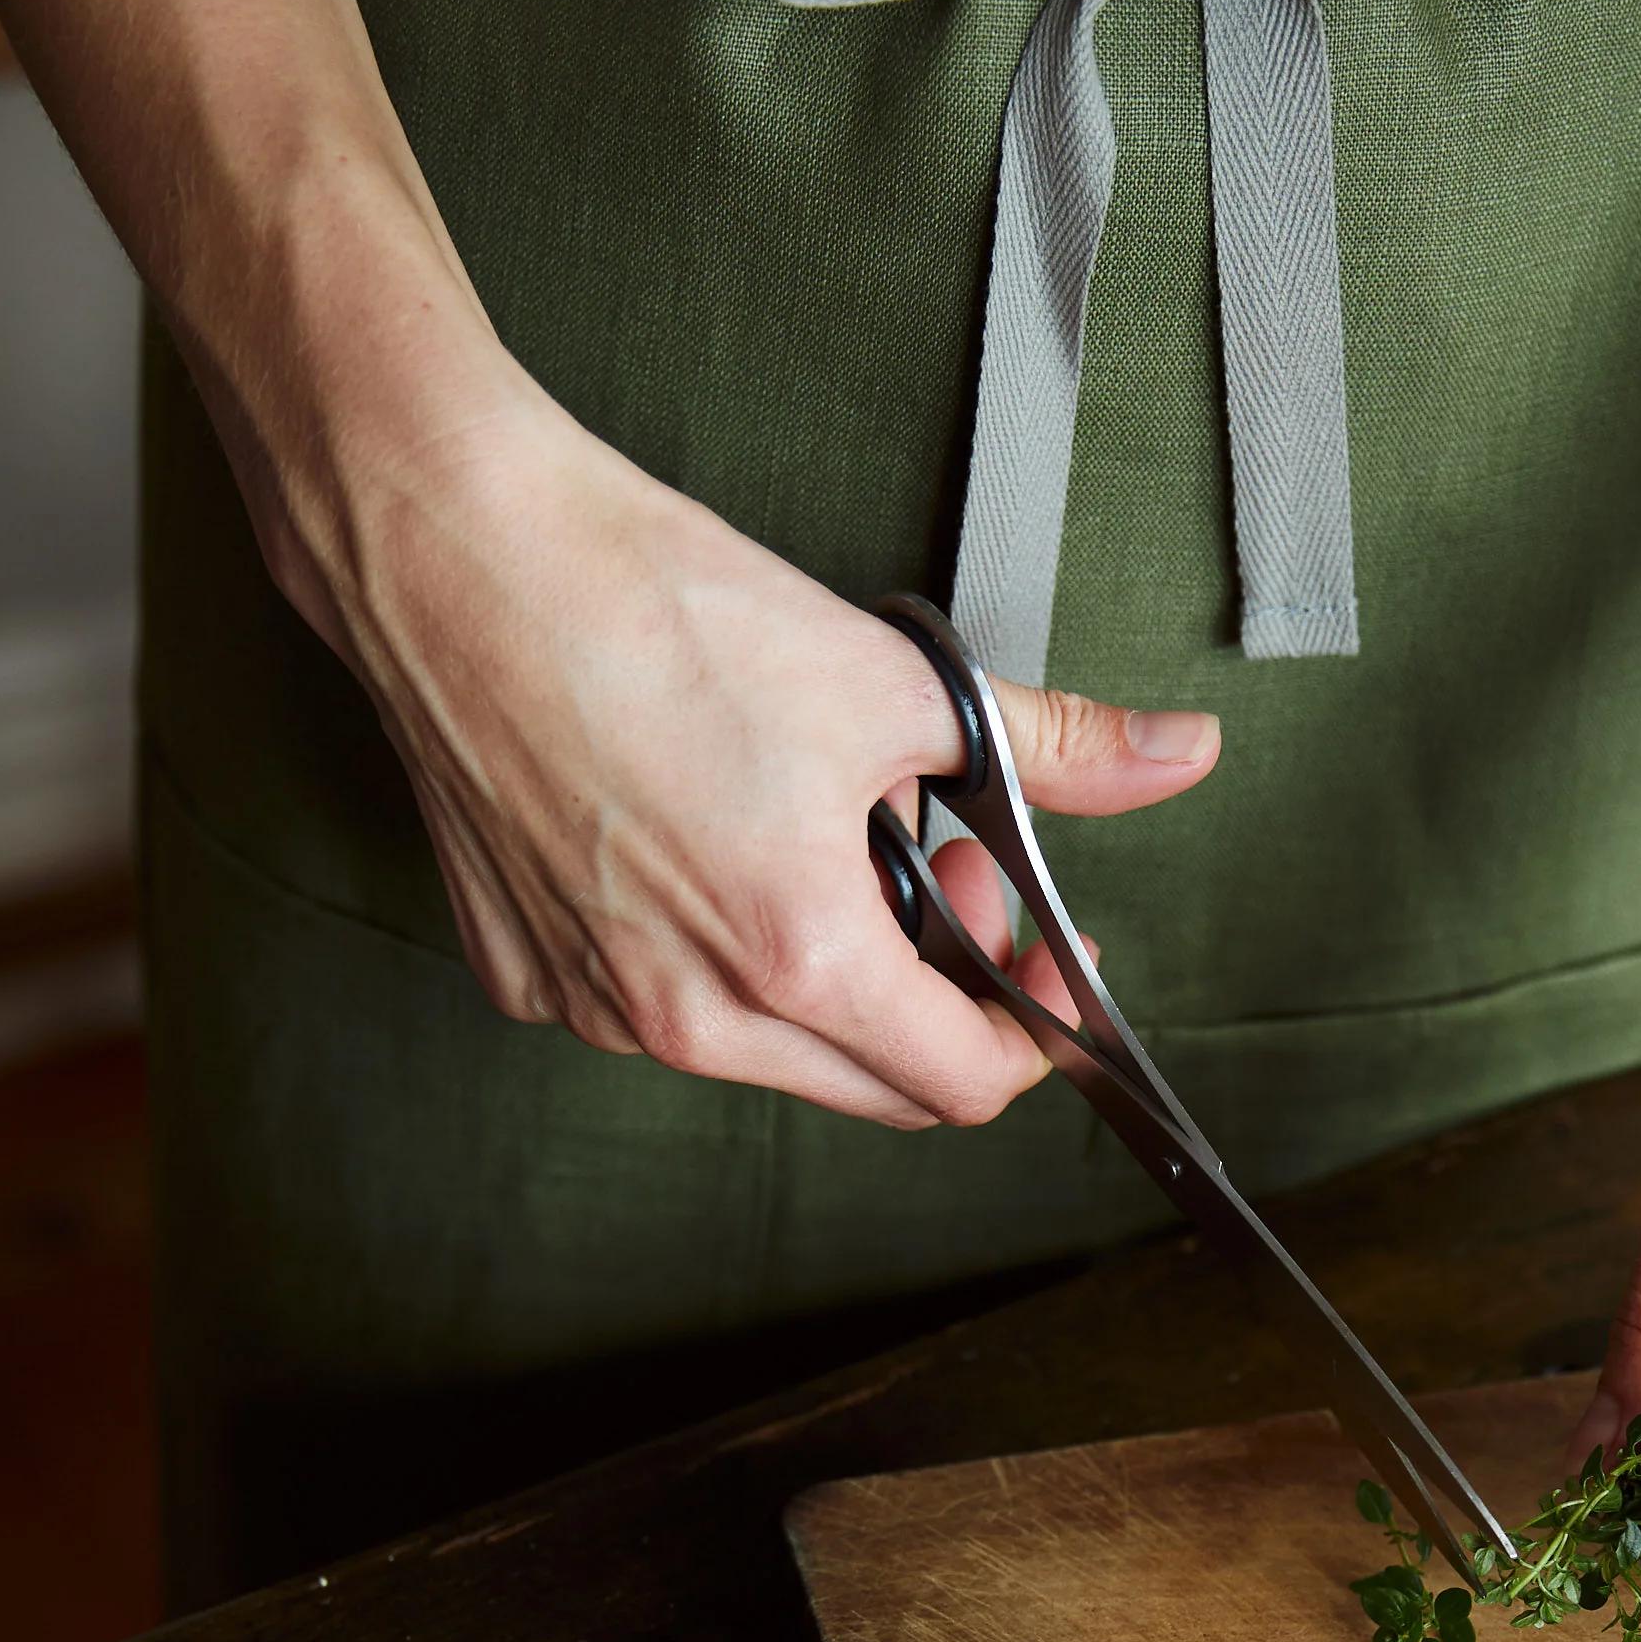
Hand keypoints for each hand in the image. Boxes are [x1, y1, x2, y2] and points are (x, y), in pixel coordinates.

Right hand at [282, 367, 1220, 1128]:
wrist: (457, 555)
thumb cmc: (659, 605)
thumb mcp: (897, 680)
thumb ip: (1054, 750)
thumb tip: (1183, 756)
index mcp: (798, 961)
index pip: (964, 1082)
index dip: (1031, 1026)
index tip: (1035, 950)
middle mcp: (687, 1017)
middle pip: (874, 1086)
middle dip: (937, 998)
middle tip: (939, 867)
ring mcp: (594, 1007)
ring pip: (762, 1052)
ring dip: (824, 980)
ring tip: (820, 837)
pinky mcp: (523, 972)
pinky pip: (652, 1007)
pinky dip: (705, 954)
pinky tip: (703, 839)